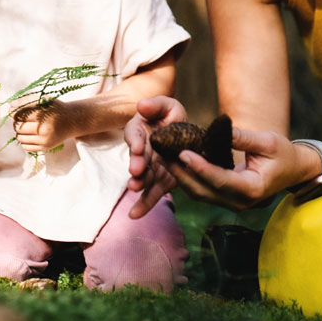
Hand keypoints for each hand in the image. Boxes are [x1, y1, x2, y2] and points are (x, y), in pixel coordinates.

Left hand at [13, 100, 71, 152]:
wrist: (72, 121)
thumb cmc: (56, 109)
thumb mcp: (44, 100)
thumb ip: (27, 100)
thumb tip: (11, 106)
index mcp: (44, 115)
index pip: (19, 115)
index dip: (13, 112)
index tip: (13, 111)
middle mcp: (45, 129)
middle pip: (18, 127)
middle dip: (16, 122)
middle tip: (22, 118)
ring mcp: (45, 140)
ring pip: (19, 137)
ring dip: (19, 132)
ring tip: (27, 126)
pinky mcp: (45, 148)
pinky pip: (25, 146)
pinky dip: (24, 140)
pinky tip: (31, 134)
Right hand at [124, 96, 187, 218]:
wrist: (186, 137)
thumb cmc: (172, 118)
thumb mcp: (168, 106)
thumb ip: (155, 105)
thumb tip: (141, 105)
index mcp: (141, 131)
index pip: (135, 135)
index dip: (135, 141)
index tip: (138, 147)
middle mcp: (142, 151)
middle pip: (137, 158)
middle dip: (136, 164)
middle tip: (136, 170)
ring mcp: (150, 168)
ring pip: (142, 177)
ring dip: (138, 183)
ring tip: (135, 188)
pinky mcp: (160, 181)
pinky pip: (151, 194)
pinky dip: (143, 204)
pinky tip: (135, 214)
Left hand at [164, 126, 306, 210]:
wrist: (293, 170)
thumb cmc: (283, 154)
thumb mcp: (268, 141)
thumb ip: (244, 138)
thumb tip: (220, 129)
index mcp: (253, 189)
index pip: (221, 180)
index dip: (200, 167)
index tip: (183, 153)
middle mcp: (240, 202)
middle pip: (204, 191)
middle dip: (181, 173)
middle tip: (163, 153)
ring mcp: (232, 203)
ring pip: (199, 194)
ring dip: (180, 176)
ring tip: (163, 156)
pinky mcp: (225, 199)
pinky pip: (202, 191)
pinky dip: (188, 177)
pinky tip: (175, 162)